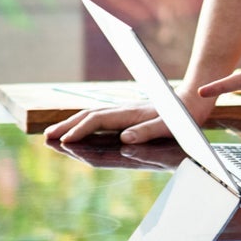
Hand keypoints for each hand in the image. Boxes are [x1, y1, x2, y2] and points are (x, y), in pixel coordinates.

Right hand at [43, 89, 201, 145]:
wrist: (193, 100)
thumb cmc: (182, 117)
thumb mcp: (169, 126)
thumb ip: (148, 131)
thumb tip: (124, 139)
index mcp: (130, 113)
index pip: (98, 120)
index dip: (80, 130)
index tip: (64, 141)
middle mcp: (124, 110)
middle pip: (89, 115)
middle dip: (67, 125)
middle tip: (46, 136)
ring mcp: (125, 111)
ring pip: (93, 115)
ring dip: (73, 124)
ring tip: (55, 133)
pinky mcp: (129, 115)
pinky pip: (101, 119)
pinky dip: (85, 124)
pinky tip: (81, 130)